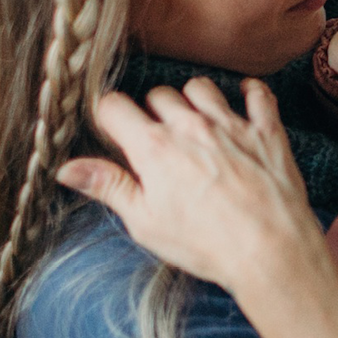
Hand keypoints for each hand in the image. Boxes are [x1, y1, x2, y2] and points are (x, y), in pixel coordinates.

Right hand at [56, 77, 325, 294]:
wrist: (270, 249)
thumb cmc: (205, 244)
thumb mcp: (145, 222)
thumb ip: (108, 187)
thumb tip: (66, 168)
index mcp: (154, 148)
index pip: (114, 106)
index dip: (109, 117)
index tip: (115, 132)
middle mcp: (190, 127)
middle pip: (157, 95)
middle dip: (152, 112)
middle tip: (158, 141)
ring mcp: (231, 126)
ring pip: (200, 87)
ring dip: (192, 100)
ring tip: (195, 123)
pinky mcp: (267, 132)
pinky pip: (258, 94)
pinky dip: (249, 92)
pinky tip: (244, 100)